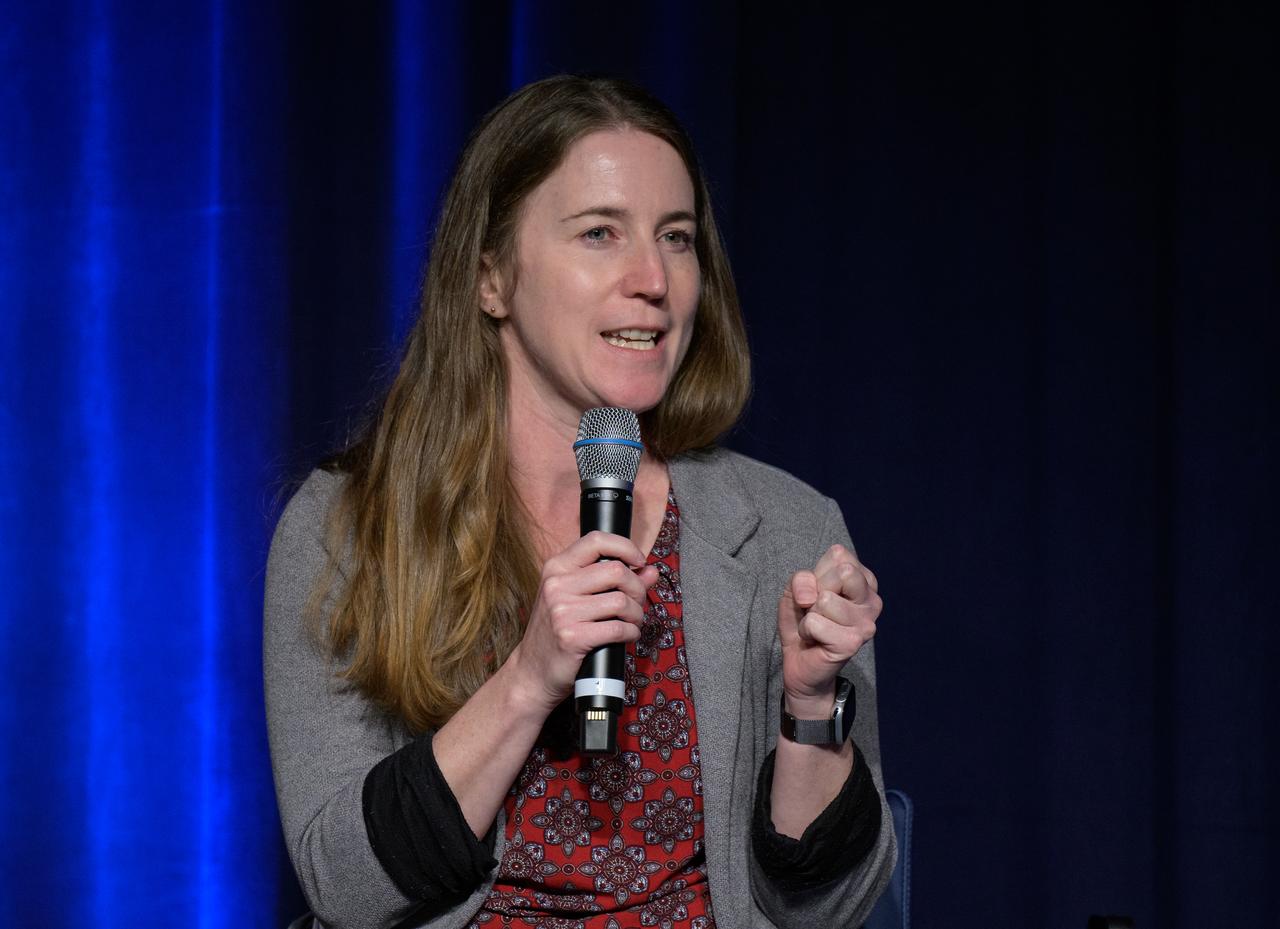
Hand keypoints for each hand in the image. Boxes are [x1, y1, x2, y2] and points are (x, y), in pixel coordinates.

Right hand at [510, 531, 659, 713]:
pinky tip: (627, 635)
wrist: (532, 671)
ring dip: (636, 614)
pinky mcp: (572, 637)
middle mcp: (557, 585)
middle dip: (637, 589)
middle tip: (637, 603)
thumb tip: (650, 571)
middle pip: (617, 571)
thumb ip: (613, 581)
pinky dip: (631, 632)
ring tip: (632, 621)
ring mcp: (562, 611)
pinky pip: (618, 628)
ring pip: (621, 601)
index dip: (625, 547)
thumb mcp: (577, 598)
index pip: (596, 540)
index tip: (638, 562)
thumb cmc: (557, 631)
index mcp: (556, 568)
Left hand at [777, 544, 880, 712]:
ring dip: (810, 613)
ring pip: (826, 599)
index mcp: (865, 581)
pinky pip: (815, 622)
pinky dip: (806, 630)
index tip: (818, 593)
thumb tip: (811, 596)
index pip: (839, 555)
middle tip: (817, 610)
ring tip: (817, 626)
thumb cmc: (804, 621)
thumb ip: (801, 579)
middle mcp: (872, 600)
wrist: (800, 662)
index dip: (818, 573)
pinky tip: (816, 639)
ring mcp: (866, 623)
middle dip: (817, 589)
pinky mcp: (853, 643)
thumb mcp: (796, 590)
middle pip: (843, 571)